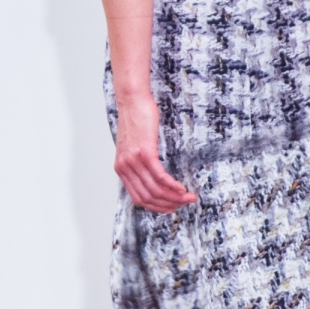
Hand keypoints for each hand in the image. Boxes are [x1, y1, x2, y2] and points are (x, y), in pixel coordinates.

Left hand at [112, 99, 195, 213]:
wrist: (132, 101)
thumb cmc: (136, 120)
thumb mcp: (132, 146)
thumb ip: (138, 162)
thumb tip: (151, 176)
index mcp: (121, 169)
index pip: (138, 199)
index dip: (157, 207)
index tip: (171, 207)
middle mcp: (125, 168)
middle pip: (148, 198)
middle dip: (168, 205)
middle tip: (184, 204)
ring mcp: (133, 162)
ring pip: (155, 190)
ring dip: (174, 197)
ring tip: (188, 198)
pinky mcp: (144, 153)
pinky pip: (160, 177)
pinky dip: (173, 186)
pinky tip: (182, 189)